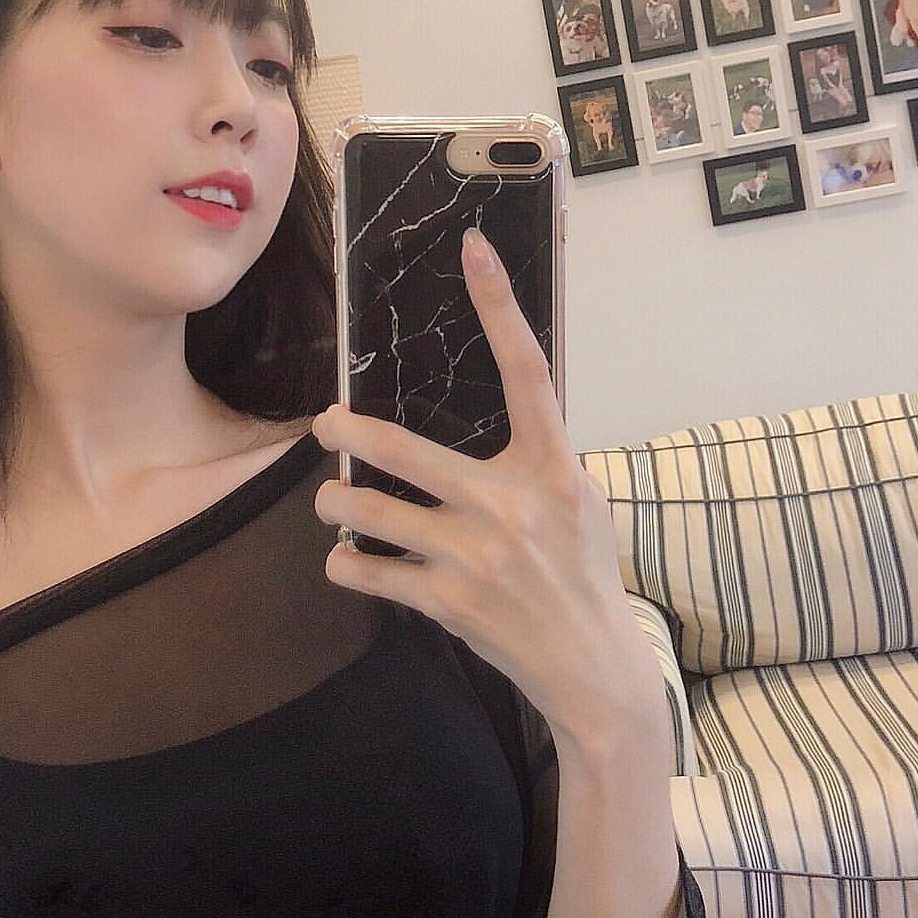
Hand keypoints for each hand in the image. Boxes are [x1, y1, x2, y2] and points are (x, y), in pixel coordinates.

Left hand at [310, 228, 658, 742]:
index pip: (527, 371)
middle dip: (346, 433)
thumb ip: (535, 457)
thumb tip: (497, 405)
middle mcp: (510, 504)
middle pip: (403, 448)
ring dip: (336, 504)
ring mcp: (475, 555)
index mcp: (552, 466)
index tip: (473, 250)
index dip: (500, 306)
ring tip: (333, 501)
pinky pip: (366, 571)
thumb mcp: (577, 502)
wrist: (592, 666)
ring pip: (367, 511)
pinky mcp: (447, 601)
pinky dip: (347, 564)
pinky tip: (348, 560)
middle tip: (325, 425)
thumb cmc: (581, 573)